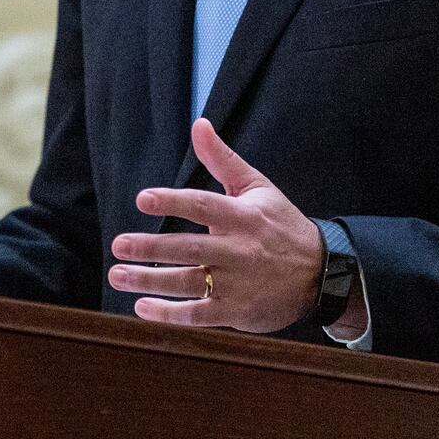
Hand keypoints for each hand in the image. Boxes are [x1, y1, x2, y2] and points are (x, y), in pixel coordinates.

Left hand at [108, 118, 323, 333]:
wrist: (321, 273)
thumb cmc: (280, 224)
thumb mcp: (257, 187)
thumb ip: (222, 159)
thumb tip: (199, 124)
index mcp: (244, 216)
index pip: (203, 205)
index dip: (172, 201)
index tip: (142, 198)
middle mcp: (239, 251)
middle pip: (190, 248)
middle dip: (151, 248)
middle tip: (118, 244)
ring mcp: (237, 284)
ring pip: (188, 283)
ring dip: (150, 281)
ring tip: (117, 275)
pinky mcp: (236, 311)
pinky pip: (198, 315)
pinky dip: (169, 314)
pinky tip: (142, 307)